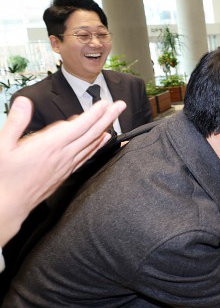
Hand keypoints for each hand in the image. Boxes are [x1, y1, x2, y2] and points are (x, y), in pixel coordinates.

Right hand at [0, 97, 125, 245]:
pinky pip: (86, 156)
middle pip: (91, 133)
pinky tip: (103, 140)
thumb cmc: (4, 177)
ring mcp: (66, 165)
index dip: (94, 113)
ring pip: (91, 144)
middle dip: (107, 117)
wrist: (8, 205)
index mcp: (49, 145)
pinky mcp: (65, 173)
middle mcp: (63, 155)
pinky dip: (97, 146)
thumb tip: (24, 101)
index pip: (79, 126)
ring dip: (105, 129)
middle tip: (120, 105)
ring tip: (115, 117)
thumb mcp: (2, 146)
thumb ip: (15, 122)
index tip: (105, 102)